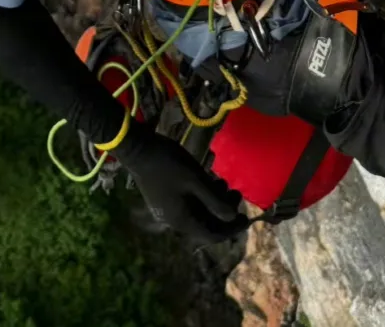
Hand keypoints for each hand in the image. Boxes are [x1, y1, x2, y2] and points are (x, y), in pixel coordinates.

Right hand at [115, 123, 248, 244]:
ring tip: (226, 183)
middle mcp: (175, 220)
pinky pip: (190, 204)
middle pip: (206, 224)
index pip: (212, 235)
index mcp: (183, 220)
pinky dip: (203, 197)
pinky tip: (209, 181)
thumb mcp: (195, 179)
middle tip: (237, 193)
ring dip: (214, 202)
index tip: (247, 217)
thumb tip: (232, 217)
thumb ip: (215, 200)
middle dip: (224, 211)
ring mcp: (169, 209)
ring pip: (199, 212)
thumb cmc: (168, 163)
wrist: (137, 148)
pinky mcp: (165, 198)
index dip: (231, 229)